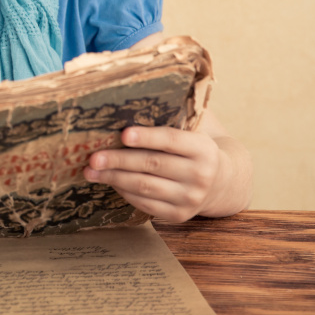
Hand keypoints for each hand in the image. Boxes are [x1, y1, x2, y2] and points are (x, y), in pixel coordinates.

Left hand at [84, 125, 243, 223]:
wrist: (223, 183)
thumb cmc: (197, 149)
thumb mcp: (197, 129)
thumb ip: (176, 115)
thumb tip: (136, 99)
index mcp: (204, 149)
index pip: (172, 141)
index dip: (147, 137)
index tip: (123, 134)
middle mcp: (200, 175)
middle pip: (152, 165)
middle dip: (119, 160)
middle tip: (93, 156)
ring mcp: (190, 198)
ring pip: (145, 187)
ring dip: (114, 178)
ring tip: (91, 171)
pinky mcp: (179, 215)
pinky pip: (145, 204)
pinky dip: (124, 192)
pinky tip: (110, 182)